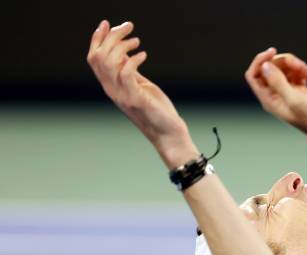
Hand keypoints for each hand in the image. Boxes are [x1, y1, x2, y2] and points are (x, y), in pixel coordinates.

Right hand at [87, 20, 197, 166]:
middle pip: (98, 57)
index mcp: (111, 86)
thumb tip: (123, 51)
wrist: (167, 133)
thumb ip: (129, 70)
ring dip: (122, 46)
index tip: (106, 24)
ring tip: (137, 41)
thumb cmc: (156, 109)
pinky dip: (133, 59)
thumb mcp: (140, 85)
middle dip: (111, 36)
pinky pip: (126, 73)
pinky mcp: (135, 98)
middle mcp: (112, 90)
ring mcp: (122, 95)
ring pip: (108, 62)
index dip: (97, 39)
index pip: (94, 59)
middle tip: (128, 27)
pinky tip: (143, 54)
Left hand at [245, 48, 306, 145]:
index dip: (259, 61)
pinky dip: (305, 71)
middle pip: (271, 68)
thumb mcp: (294, 99)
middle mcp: (276, 96)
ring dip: (298, 66)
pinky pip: (297, 73)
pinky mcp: (301, 91)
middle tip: (300, 65)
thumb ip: (277, 82)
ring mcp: (289, 93)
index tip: (273, 52)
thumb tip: (264, 66)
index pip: (253, 76)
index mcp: (269, 100)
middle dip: (285, 61)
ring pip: (285, 69)